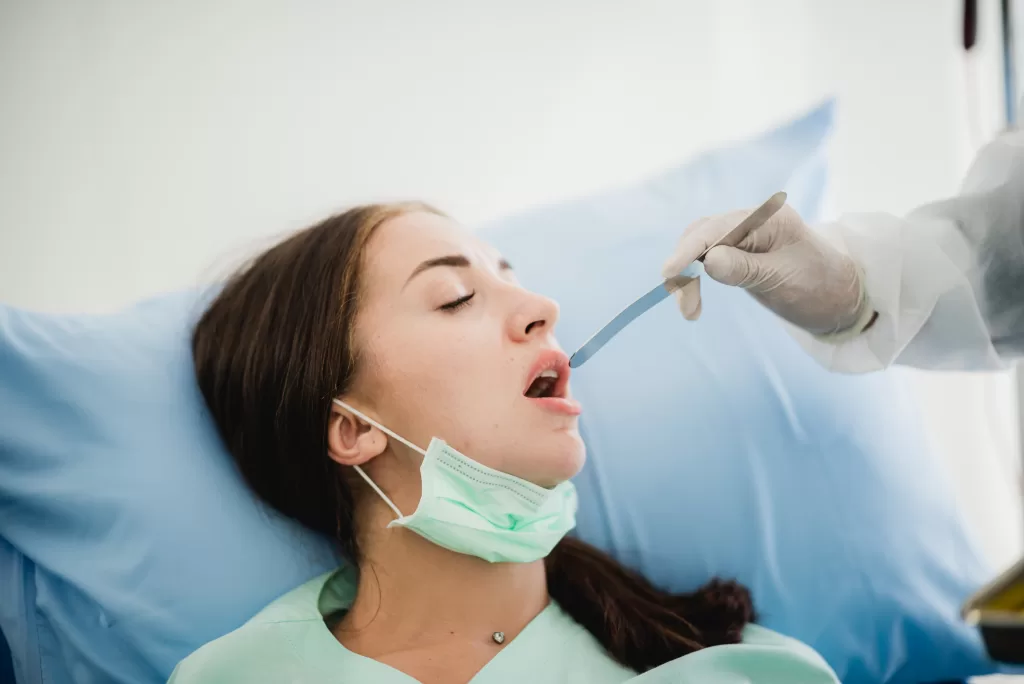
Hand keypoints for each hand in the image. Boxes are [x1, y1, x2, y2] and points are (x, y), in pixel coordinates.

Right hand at [661, 203, 870, 335]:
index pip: (718, 229)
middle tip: (683, 303)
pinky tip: (693, 300)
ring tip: (689, 309)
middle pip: (702, 233)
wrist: (841, 300)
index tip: (670, 273)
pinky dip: (695, 278)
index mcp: (768, 219)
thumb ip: (745, 269)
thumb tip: (708, 261)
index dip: (690, 250)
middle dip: (685, 265)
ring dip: (687, 276)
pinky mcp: (738, 252)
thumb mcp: (782, 280)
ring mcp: (744, 236)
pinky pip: (706, 258)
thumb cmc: (820, 288)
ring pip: (699, 246)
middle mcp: (753, 221)